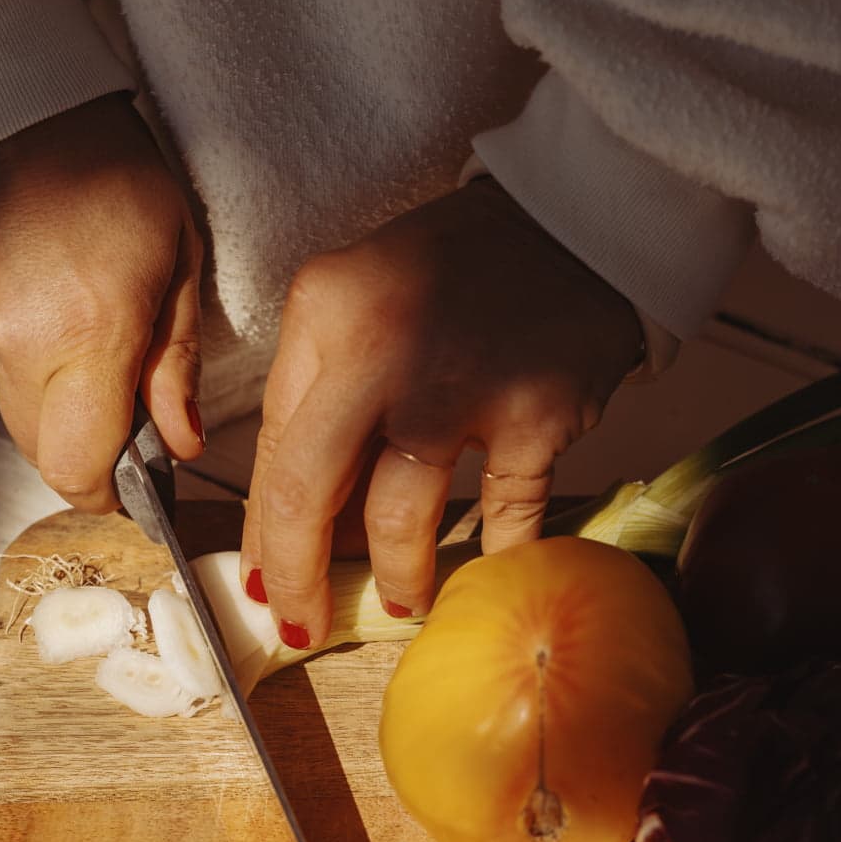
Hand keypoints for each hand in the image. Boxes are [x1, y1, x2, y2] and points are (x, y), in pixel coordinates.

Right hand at [0, 93, 203, 511]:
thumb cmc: (102, 160)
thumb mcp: (176, 253)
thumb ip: (176, 361)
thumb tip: (183, 444)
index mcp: (86, 332)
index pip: (80, 469)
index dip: (108, 490)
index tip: (133, 481)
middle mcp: (14, 342)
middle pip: (42, 453)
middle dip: (83, 445)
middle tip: (116, 396)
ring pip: (11, 409)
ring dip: (48, 391)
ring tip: (71, 314)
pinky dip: (11, 350)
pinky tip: (30, 290)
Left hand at [242, 178, 642, 646]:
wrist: (575, 218)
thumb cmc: (456, 272)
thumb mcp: (363, 303)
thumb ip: (322, 395)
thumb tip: (298, 522)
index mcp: (323, 313)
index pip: (272, 446)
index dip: (265, 530)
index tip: (267, 581)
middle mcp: (379, 346)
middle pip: (310, 491)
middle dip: (299, 576)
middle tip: (306, 622)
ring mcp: (459, 382)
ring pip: (398, 518)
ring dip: (397, 575)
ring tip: (403, 600)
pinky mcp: (535, 412)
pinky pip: (505, 515)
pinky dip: (497, 554)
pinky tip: (487, 571)